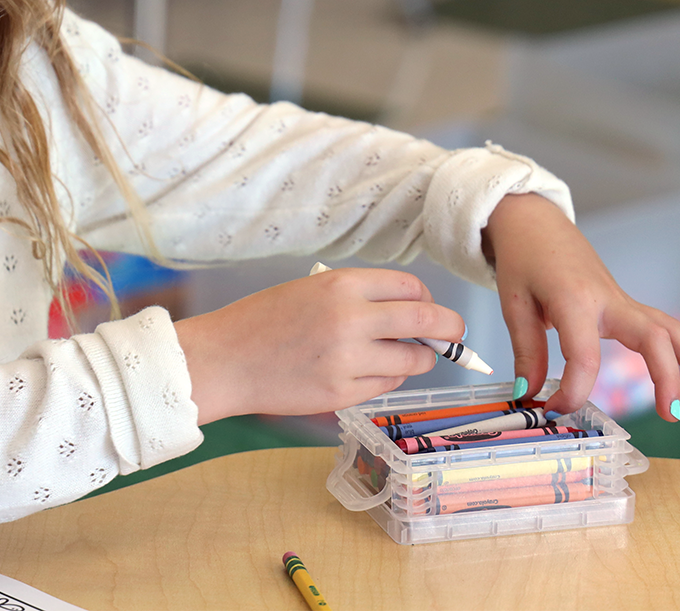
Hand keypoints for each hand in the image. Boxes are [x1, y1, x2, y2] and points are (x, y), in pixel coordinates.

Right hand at [174, 268, 464, 424]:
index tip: (428, 307)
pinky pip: (387, 384)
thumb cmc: (262, 321)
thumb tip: (410, 313)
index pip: (411, 287)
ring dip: (419, 358)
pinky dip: (389, 377)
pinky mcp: (342, 394)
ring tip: (405, 356)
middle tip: (455, 333)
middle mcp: (351, 320)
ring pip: (414, 360)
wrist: (225, 360)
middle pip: (428, 320)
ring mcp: (348, 360)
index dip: (427, 298)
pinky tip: (368, 370)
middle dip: (450, 328)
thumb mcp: (309, 290)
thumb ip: (357, 298)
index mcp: (340, 285)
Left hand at [484, 193, 679, 420]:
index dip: (573, 391)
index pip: (585, 356)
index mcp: (574, 299)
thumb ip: (527, 351)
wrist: (534, 221)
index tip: (555, 409)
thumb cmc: (523, 258)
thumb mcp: (514, 303)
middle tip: (669, 416)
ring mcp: (620, 299)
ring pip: (668, 327)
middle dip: (665, 377)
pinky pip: (659, 324)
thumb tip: (529, 394)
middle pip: (652, 337)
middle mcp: (607, 299)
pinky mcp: (623, 303)